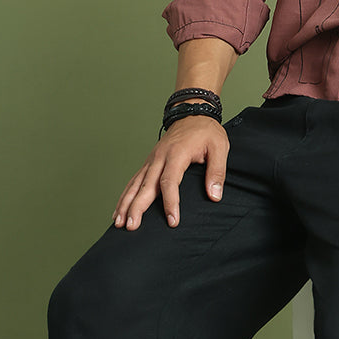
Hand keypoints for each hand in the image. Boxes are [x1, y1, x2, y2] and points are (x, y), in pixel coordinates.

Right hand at [113, 117, 228, 229]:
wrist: (192, 112)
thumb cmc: (206, 131)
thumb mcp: (219, 147)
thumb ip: (217, 172)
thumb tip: (214, 196)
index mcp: (177, 154)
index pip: (169, 181)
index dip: (170, 202)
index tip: (172, 221)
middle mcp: (159, 158)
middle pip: (145, 185)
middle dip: (137, 207)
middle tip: (132, 226)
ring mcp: (152, 160)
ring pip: (135, 184)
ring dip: (126, 204)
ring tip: (120, 223)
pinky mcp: (149, 163)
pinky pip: (134, 181)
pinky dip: (125, 196)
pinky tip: (119, 210)